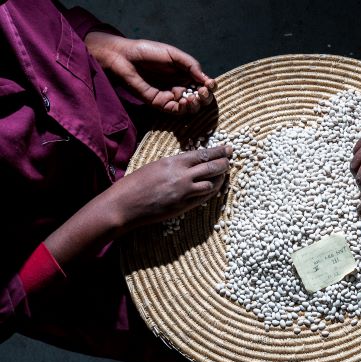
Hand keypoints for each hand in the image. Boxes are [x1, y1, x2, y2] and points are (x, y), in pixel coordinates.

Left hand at [85, 32, 216, 113]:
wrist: (125, 57)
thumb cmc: (149, 52)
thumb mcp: (174, 54)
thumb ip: (191, 65)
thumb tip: (207, 80)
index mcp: (186, 75)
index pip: (204, 86)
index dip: (210, 88)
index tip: (210, 85)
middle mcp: (181, 87)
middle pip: (200, 100)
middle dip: (205, 98)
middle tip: (202, 93)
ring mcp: (171, 97)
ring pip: (190, 109)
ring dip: (195, 106)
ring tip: (192, 98)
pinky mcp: (160, 104)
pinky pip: (176, 112)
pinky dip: (183, 109)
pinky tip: (183, 101)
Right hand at [106, 145, 231, 230]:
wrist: (125, 205)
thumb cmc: (136, 183)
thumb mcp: (157, 166)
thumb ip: (176, 165)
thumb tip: (193, 163)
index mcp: (174, 162)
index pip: (204, 154)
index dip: (219, 152)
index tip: (228, 149)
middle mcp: (182, 176)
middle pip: (212, 168)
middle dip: (224, 163)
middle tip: (229, 160)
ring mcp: (184, 193)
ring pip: (212, 184)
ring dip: (220, 179)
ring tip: (223, 175)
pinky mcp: (183, 207)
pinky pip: (204, 198)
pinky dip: (211, 192)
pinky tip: (214, 188)